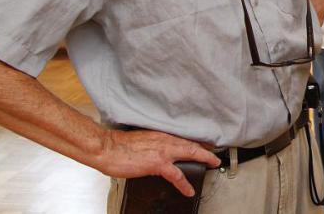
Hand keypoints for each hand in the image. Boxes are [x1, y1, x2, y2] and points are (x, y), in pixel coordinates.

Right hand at [95, 128, 220, 196]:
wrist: (107, 148)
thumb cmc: (118, 145)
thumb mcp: (140, 140)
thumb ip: (151, 145)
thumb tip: (154, 152)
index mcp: (160, 134)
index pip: (182, 137)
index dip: (195, 140)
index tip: (205, 142)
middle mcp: (164, 140)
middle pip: (191, 143)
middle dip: (205, 148)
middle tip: (216, 152)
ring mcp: (163, 151)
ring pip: (190, 153)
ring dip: (204, 158)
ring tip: (213, 163)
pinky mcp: (158, 163)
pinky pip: (177, 175)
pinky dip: (185, 183)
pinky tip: (189, 190)